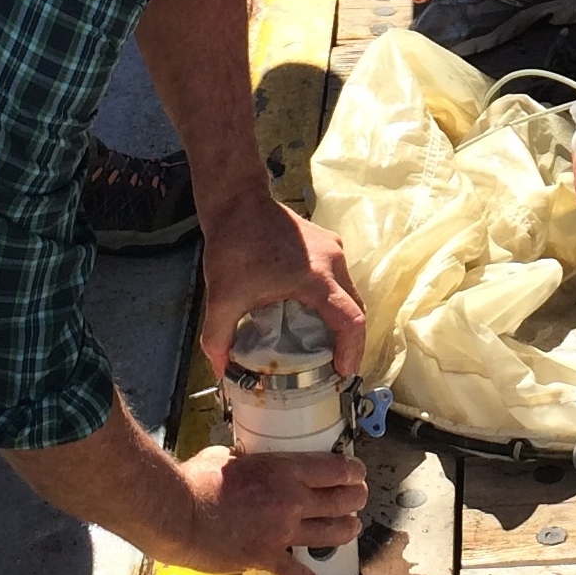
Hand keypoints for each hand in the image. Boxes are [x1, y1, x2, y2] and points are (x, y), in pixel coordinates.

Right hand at [168, 440, 368, 574]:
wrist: (179, 514)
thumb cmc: (199, 479)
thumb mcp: (228, 456)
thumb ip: (246, 460)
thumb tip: (244, 460)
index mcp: (285, 470)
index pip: (335, 469)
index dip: (353, 471)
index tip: (357, 473)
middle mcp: (292, 500)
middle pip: (340, 500)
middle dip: (355, 498)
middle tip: (359, 498)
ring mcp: (282, 531)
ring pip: (329, 533)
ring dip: (345, 531)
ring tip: (352, 528)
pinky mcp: (266, 556)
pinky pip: (294, 571)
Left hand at [197, 195, 365, 385]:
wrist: (238, 201)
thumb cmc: (234, 246)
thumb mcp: (222, 298)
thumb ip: (218, 339)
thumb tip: (221, 371)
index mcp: (316, 278)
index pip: (350, 320)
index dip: (352, 351)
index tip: (343, 373)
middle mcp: (334, 262)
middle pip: (356, 309)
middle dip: (350, 341)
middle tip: (334, 367)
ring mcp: (334, 249)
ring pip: (350, 293)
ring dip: (343, 321)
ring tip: (326, 345)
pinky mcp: (329, 243)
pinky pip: (341, 280)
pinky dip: (335, 302)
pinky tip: (314, 314)